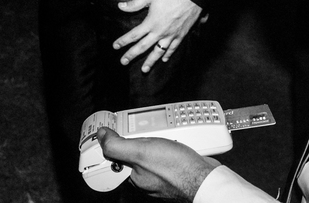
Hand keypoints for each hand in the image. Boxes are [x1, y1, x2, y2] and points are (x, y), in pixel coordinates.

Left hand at [97, 128, 218, 200]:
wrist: (206, 177)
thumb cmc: (176, 168)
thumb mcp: (140, 151)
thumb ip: (117, 145)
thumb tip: (102, 135)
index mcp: (133, 177)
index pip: (116, 159)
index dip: (115, 143)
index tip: (118, 131)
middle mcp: (146, 178)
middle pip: (135, 151)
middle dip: (141, 138)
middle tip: (149, 133)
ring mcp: (161, 175)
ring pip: (153, 150)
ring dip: (158, 139)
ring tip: (165, 135)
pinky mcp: (176, 169)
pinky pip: (169, 152)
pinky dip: (172, 143)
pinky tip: (176, 140)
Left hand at [113, 0, 201, 72]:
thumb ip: (135, 4)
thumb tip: (120, 6)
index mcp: (151, 23)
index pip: (134, 35)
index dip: (123, 41)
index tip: (115, 46)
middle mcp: (159, 32)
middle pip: (143, 47)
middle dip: (132, 55)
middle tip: (123, 62)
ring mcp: (170, 36)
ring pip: (158, 52)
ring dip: (150, 61)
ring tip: (144, 69)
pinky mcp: (180, 36)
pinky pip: (173, 48)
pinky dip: (168, 55)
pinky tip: (164, 59)